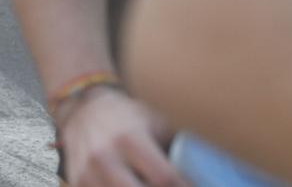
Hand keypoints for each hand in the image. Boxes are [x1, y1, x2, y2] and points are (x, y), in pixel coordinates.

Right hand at [58, 88, 188, 186]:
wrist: (84, 112)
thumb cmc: (130, 119)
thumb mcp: (156, 123)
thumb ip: (179, 148)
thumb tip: (214, 172)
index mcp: (130, 139)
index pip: (164, 178)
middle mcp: (104, 158)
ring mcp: (87, 175)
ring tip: (154, 185)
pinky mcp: (77, 186)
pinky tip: (135, 184)